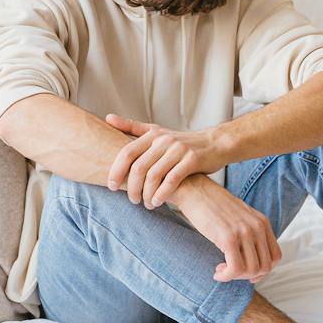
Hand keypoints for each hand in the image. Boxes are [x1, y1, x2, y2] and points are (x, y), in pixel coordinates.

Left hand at [105, 114, 226, 208]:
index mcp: (152, 135)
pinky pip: (172, 180)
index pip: (126, 153)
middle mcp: (163, 140)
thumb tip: (107, 118)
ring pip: (154, 175)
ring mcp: (178, 149)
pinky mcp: (192, 160)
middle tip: (132, 200)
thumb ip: (132, 127)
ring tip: (146, 204)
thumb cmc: (181, 142)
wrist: (215, 143)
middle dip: (131, 187)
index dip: (116, 171)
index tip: (111, 186)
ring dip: (147, 194)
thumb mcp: (157, 132)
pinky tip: (158, 202)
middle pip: (138, 167)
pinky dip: (162, 193)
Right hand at [171, 175, 280, 282]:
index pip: (275, 257)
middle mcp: (257, 227)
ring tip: (221, 270)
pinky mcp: (228, 237)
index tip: (246, 272)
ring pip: (251, 270)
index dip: (262, 270)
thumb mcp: (239, 217)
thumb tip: (252, 262)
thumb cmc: (212, 207)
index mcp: (262, 222)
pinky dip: (226, 276)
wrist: (194, 191)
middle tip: (231, 272)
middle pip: (265, 267)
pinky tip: (217, 272)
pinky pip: (235, 268)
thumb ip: (250, 233)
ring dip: (235, 277)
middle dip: (248, 276)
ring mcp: (244, 232)